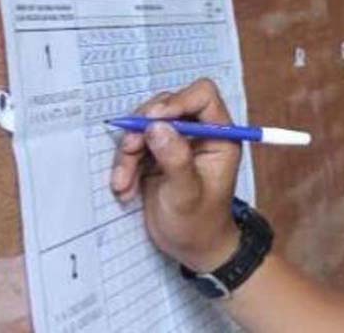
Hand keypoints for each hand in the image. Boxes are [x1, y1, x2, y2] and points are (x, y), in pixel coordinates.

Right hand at [110, 78, 241, 271]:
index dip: (178, 100)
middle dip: (144, 126)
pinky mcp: (157, 154)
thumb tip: (157, 126)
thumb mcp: (186, 194)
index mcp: (220, 136)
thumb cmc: (199, 223)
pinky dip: (125, 164)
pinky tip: (124, 189)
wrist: (191, 247)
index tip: (154, 119)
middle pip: (168, 105)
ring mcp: (178, 141)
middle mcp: (200, 133)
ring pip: (147, 125)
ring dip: (129, 150)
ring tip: (123, 183)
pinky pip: (136, 144)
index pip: (203, 96)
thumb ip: (175, 159)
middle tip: (130, 150)